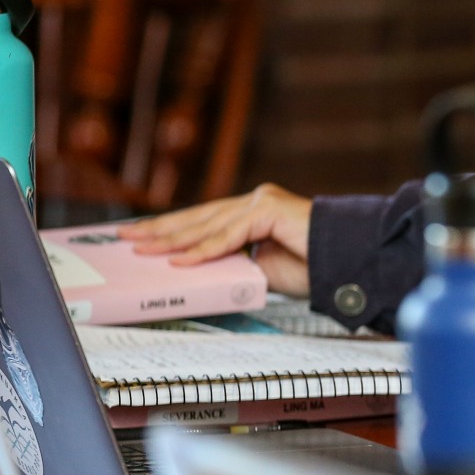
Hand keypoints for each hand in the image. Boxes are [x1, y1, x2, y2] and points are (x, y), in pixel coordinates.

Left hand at [119, 183, 312, 296]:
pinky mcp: (268, 210)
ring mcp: (262, 201)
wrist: (348, 264)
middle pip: (198, 216)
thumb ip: (233, 264)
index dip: (173, 230)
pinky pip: (227, 235)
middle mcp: (256, 201)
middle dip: (160, 228)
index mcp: (255, 213)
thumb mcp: (261, 269)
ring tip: (143, 248)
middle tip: (127, 237)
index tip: (144, 238)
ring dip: (172, 239)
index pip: (205, 221)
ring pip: (207, 224)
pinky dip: (202, 250)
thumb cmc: (314, 268)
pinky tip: (179, 260)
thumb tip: (200, 273)